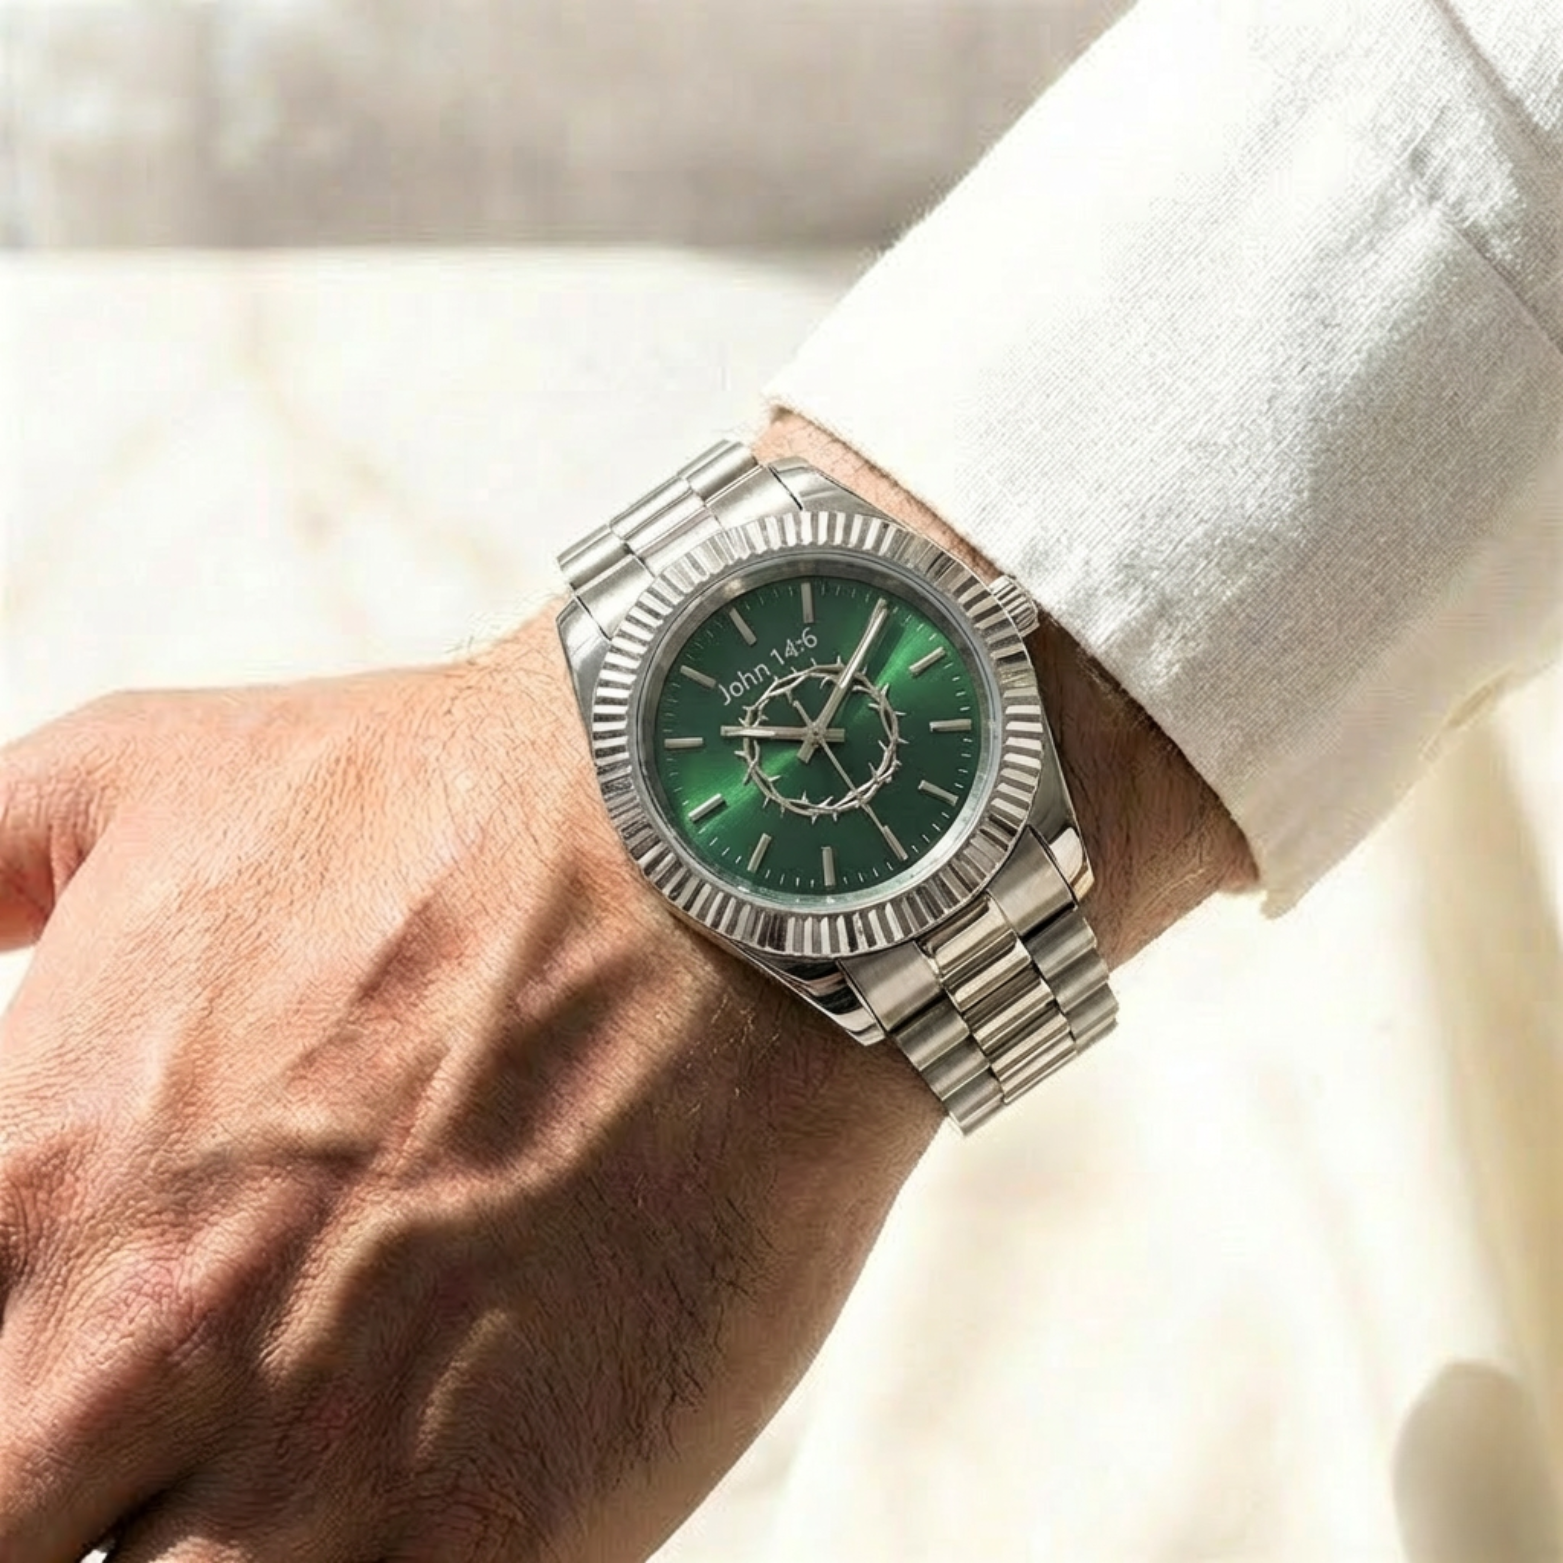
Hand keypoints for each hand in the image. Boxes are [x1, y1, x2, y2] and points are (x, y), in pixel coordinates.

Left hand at [0, 616, 935, 1562]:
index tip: (66, 1394)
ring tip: (290, 1463)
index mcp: (20, 1183)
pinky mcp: (493, 1541)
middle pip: (7, 1536)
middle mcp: (128, 1351)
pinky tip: (411, 1493)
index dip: (4, 1411)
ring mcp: (314, 1471)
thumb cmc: (461, 809)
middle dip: (74, 1494)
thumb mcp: (163, 770)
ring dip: (206, 1546)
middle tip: (172, 1436)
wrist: (726, 861)